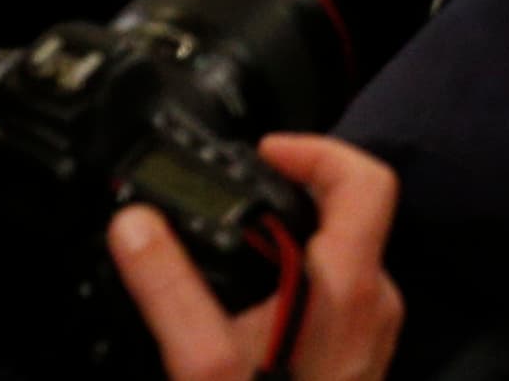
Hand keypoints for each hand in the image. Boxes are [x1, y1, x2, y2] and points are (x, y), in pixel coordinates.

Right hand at [111, 135, 404, 380]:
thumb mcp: (206, 368)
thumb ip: (171, 293)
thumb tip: (135, 227)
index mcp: (348, 291)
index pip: (364, 180)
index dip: (315, 149)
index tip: (263, 151)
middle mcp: (373, 309)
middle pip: (349, 216)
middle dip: (290, 195)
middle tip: (235, 194)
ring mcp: (367, 342)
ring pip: (340, 262)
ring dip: (290, 243)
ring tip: (234, 245)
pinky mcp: (354, 369)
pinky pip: (333, 304)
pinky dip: (295, 286)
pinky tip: (249, 310)